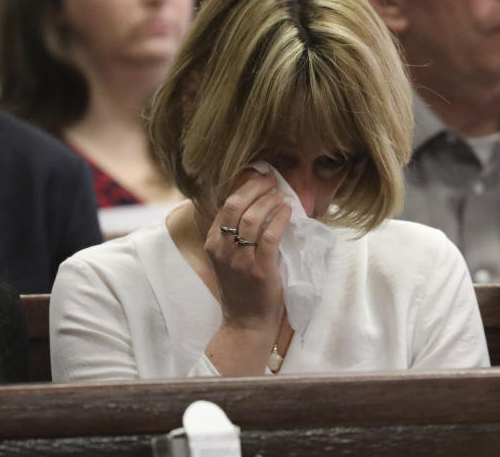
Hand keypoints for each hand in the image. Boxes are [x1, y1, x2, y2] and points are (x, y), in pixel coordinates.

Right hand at [204, 170, 290, 334]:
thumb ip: (233, 235)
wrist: (245, 322)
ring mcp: (240, 260)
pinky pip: (270, 236)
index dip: (244, 186)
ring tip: (281, 195)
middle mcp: (222, 249)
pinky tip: (288, 211)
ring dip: (269, 201)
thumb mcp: (227, 258)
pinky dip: (280, 219)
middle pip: (235, 206)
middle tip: (271, 180)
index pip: (225, 205)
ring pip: (252, 218)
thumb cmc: (241, 288)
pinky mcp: (259, 269)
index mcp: (212, 243)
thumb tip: (253, 204)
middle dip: (255, 187)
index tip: (260, 177)